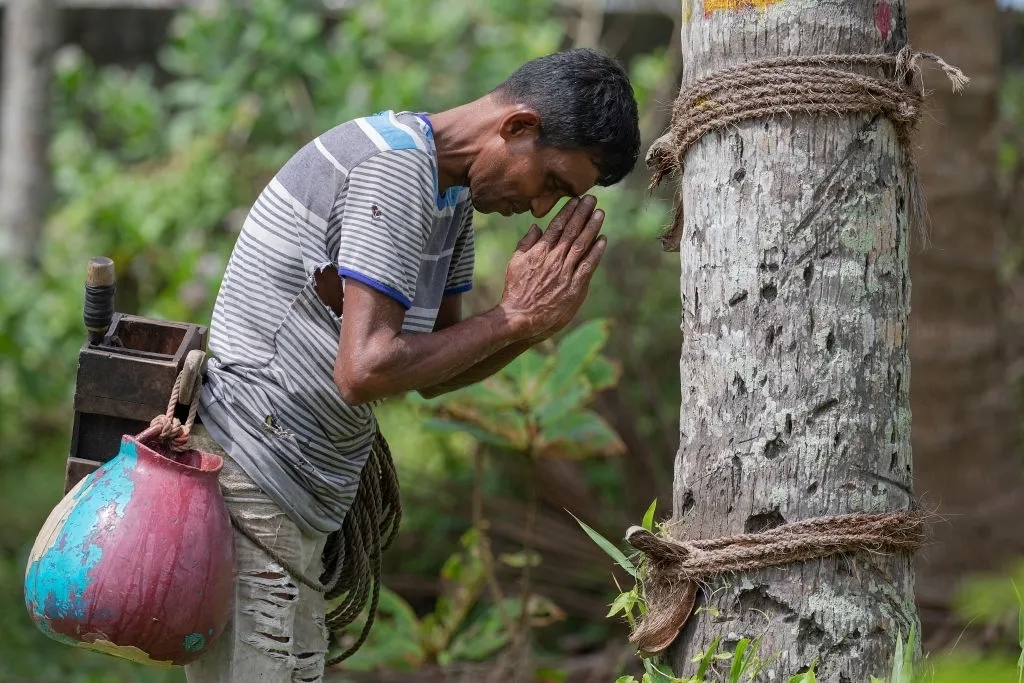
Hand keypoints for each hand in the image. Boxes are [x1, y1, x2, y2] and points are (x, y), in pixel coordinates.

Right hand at [497, 195, 606, 339]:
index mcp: (539, 251)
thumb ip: (526, 243)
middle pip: (571, 231)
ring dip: (591, 228)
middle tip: (592, 199)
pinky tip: (602, 240)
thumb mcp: (515, 263)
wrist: (520, 316)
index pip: (557, 226)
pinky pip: (587, 266)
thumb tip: (536, 227)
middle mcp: (553, 259)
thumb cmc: (516, 290)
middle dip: (582, 213)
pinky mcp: (573, 287)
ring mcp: (564, 272)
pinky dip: (596, 252)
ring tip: (600, 213)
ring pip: (581, 245)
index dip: (568, 212)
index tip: (576, 200)